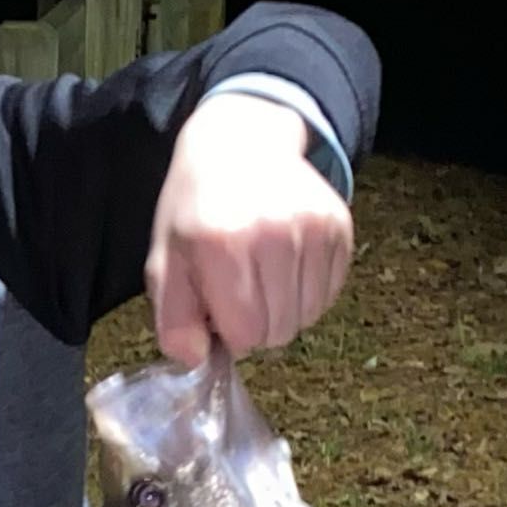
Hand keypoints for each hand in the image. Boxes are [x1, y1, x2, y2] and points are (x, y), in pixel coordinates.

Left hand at [145, 93, 353, 364]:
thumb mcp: (166, 262)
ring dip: (283, 311)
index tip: (218, 308)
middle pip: (279, 330)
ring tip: (263, 278)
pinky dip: (307, 293)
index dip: (229, 331)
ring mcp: (313, 228)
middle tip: (241, 293)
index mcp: (222, 245)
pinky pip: (329, 294)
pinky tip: (286, 267)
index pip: (244, 334)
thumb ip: (174, 320)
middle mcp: (274, 233)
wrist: (241, 146)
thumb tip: (199, 359)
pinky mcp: (340, 227)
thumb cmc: (196, 212)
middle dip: (256, 326)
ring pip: (307, 316)